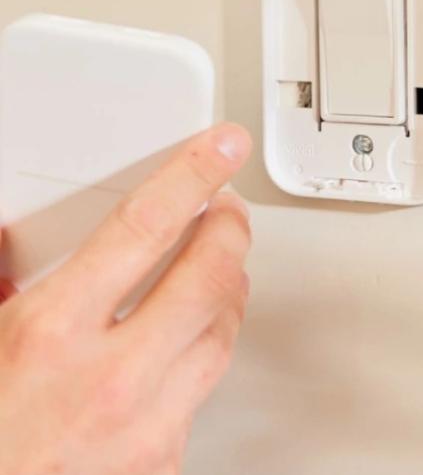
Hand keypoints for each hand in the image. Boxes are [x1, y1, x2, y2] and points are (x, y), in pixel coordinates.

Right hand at [0, 123, 252, 474]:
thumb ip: (3, 283)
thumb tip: (11, 238)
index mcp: (49, 333)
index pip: (143, 227)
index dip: (191, 176)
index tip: (220, 149)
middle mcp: (109, 378)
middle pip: (209, 278)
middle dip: (229, 230)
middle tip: (229, 209)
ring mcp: (146, 425)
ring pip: (221, 336)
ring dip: (228, 292)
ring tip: (221, 268)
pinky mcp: (166, 461)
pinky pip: (204, 393)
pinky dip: (202, 358)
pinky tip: (193, 343)